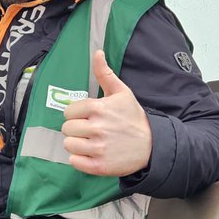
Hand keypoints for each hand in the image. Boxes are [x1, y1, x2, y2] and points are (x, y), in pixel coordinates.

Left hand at [62, 49, 151, 176]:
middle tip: (90, 130)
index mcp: (98, 108)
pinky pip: (74, 162)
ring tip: (90, 142)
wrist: (152, 145)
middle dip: (76, 129)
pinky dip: (79, 159)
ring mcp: (98, 148)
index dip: (77, 114)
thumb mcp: (122, 92)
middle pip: (66, 128)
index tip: (88, 117)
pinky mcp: (99, 166)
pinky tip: (91, 154)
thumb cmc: (133, 117)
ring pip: (68, 145)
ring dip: (76, 144)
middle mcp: (97, 128)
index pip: (68, 111)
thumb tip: (97, 52)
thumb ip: (105, 73)